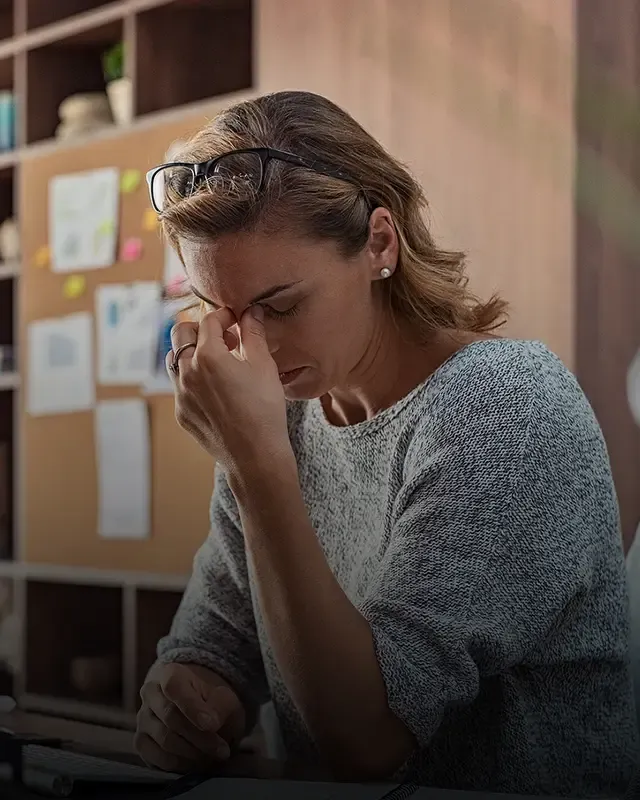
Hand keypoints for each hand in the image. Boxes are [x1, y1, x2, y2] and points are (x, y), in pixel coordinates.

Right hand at [134, 663, 245, 772]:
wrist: (199, 710)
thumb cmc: (211, 702)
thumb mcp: (224, 698)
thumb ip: (220, 706)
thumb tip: (211, 724)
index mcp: (170, 673)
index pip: (174, 687)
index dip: (192, 707)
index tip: (212, 725)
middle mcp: (150, 693)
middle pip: (171, 717)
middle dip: (200, 737)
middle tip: (222, 750)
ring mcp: (142, 718)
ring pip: (164, 740)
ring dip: (192, 753)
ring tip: (213, 757)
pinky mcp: (141, 742)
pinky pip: (156, 757)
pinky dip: (179, 764)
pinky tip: (196, 764)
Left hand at [167, 306, 290, 470]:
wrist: (254, 455)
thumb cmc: (264, 409)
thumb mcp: (264, 365)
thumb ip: (254, 333)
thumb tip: (251, 311)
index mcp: (208, 355)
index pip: (209, 320)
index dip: (224, 315)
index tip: (236, 320)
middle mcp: (187, 371)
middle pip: (180, 332)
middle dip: (200, 328)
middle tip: (224, 338)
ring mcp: (180, 394)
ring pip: (174, 359)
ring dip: (191, 352)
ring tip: (217, 362)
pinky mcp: (181, 412)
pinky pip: (180, 386)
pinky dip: (193, 378)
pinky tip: (215, 389)